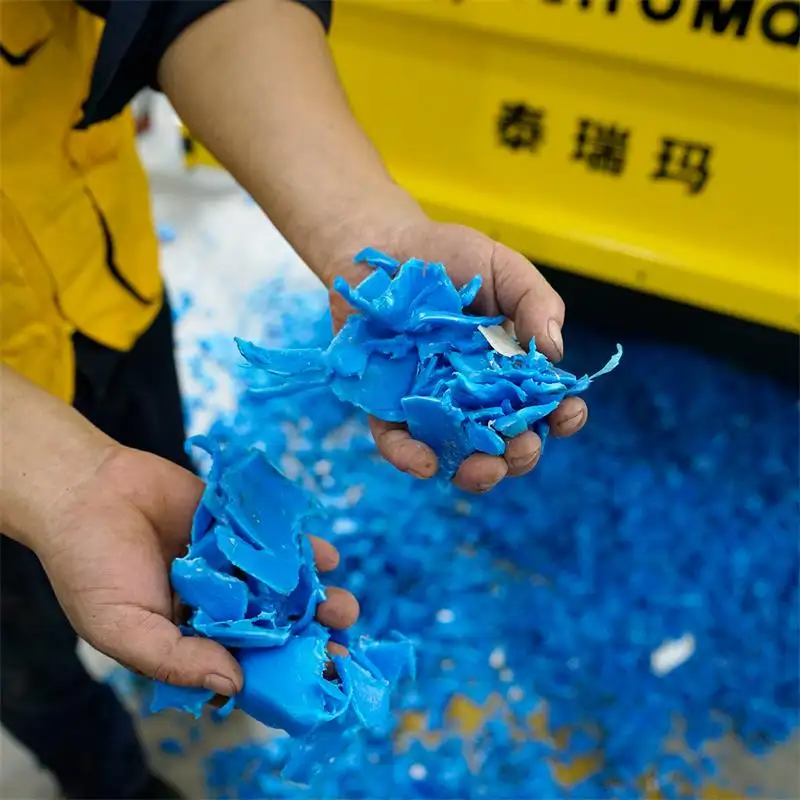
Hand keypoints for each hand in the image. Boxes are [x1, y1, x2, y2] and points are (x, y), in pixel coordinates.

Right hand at [36, 446, 359, 696]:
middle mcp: (216, 604)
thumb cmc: (92, 567)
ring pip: (281, 585)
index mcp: (189, 637)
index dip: (280, 675)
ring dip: (315, 595)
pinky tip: (325, 557)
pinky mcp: (238, 525)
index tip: (318, 680)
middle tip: (340, 639)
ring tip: (341, 605)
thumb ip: (176, 659)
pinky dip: (301, 549)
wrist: (87, 491)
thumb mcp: (123, 628)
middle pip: (272, 626)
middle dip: (308, 635)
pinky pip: (275, 540)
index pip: (242, 664)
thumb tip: (232, 686)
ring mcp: (230, 564)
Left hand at [327, 218, 586, 493]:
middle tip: (523, 446)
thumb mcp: (502, 268)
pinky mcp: (386, 404)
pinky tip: (428, 463)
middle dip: (521, 453)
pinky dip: (412, 458)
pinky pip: (398, 441)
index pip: (542, 404)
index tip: (568, 415)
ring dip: (476, 471)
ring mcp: (431, 403)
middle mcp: (473, 393)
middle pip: (504, 440)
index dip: (561, 417)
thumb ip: (534, 302)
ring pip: (457, 453)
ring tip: (486, 470)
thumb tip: (554, 352)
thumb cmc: (447, 255)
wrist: (383, 245)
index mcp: (508, 367)